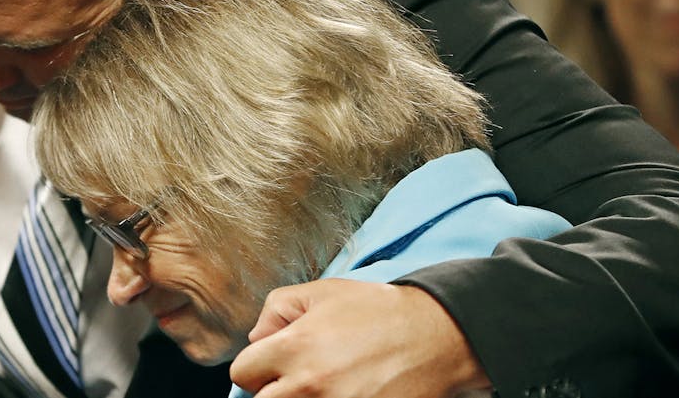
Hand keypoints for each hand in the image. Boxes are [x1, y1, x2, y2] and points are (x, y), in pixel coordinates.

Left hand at [229, 279, 489, 397]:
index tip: (274, 365)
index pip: (243, 374)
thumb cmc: (379, 312)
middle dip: (273, 389)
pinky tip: (342, 392)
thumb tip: (256, 338)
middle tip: (297, 378)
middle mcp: (309, 385)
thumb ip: (276, 309)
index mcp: (295, 347)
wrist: (435, 337)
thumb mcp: (322, 291)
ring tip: (321, 385)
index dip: (257, 367)